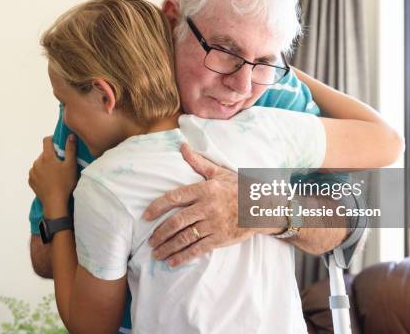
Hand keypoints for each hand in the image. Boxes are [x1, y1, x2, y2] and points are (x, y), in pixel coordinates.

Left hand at [28, 134, 77, 215]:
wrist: (55, 202)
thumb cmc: (65, 183)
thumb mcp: (71, 165)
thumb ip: (70, 149)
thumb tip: (70, 135)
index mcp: (47, 157)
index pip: (46, 141)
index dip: (53, 140)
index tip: (59, 144)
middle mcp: (37, 162)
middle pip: (44, 153)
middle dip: (51, 156)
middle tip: (60, 164)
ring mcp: (33, 172)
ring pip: (40, 163)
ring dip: (46, 165)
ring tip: (55, 174)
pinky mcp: (31, 181)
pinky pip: (36, 173)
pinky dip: (41, 174)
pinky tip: (49, 180)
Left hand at [142, 143, 255, 266]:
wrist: (263, 207)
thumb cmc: (239, 187)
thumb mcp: (219, 172)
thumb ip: (198, 162)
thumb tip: (182, 147)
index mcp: (205, 189)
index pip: (175, 197)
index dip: (157, 207)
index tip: (146, 216)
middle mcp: (207, 207)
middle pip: (177, 221)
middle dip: (160, 233)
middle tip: (150, 241)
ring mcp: (214, 224)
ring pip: (185, 238)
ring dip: (168, 247)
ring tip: (156, 253)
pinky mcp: (220, 238)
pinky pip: (198, 249)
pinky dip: (183, 256)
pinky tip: (172, 261)